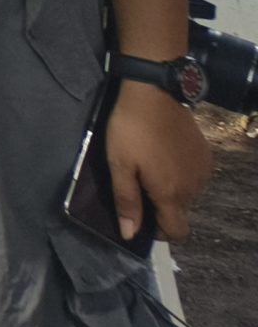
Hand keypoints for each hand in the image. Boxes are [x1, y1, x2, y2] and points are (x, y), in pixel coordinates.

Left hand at [106, 77, 213, 242]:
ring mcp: (203, 171)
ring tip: (149, 166)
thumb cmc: (130, 130)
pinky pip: (194, 176)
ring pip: (188, 194)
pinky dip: (180, 174)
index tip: (142, 218)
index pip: (177, 232)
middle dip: (161, 207)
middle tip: (138, 184)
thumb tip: (130, 234)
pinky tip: (163, 155)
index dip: (160, 233)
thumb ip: (126, 201)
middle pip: (180, 212)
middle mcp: (194, 188)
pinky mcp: (206, 154)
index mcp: (171, 194)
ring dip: (171, 189)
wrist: (154, 93)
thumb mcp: (119, 165)